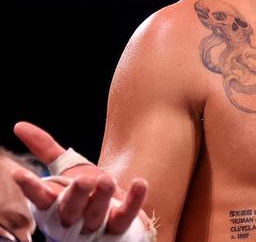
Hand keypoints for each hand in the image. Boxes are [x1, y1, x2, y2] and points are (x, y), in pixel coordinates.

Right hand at [12, 121, 147, 234]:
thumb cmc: (84, 191)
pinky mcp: (118, 226)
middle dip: (75, 194)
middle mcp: (72, 217)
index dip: (31, 187)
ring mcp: (95, 225)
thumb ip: (45, 148)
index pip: (39, 197)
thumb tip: (19, 126)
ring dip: (101, 198)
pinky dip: (134, 201)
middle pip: (70, 209)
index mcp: (55, 202)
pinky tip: (139, 183)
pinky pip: (126, 216)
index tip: (20, 174)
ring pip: (95, 215)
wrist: (111, 212)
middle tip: (83, 179)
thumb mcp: (65, 168)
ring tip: (106, 179)